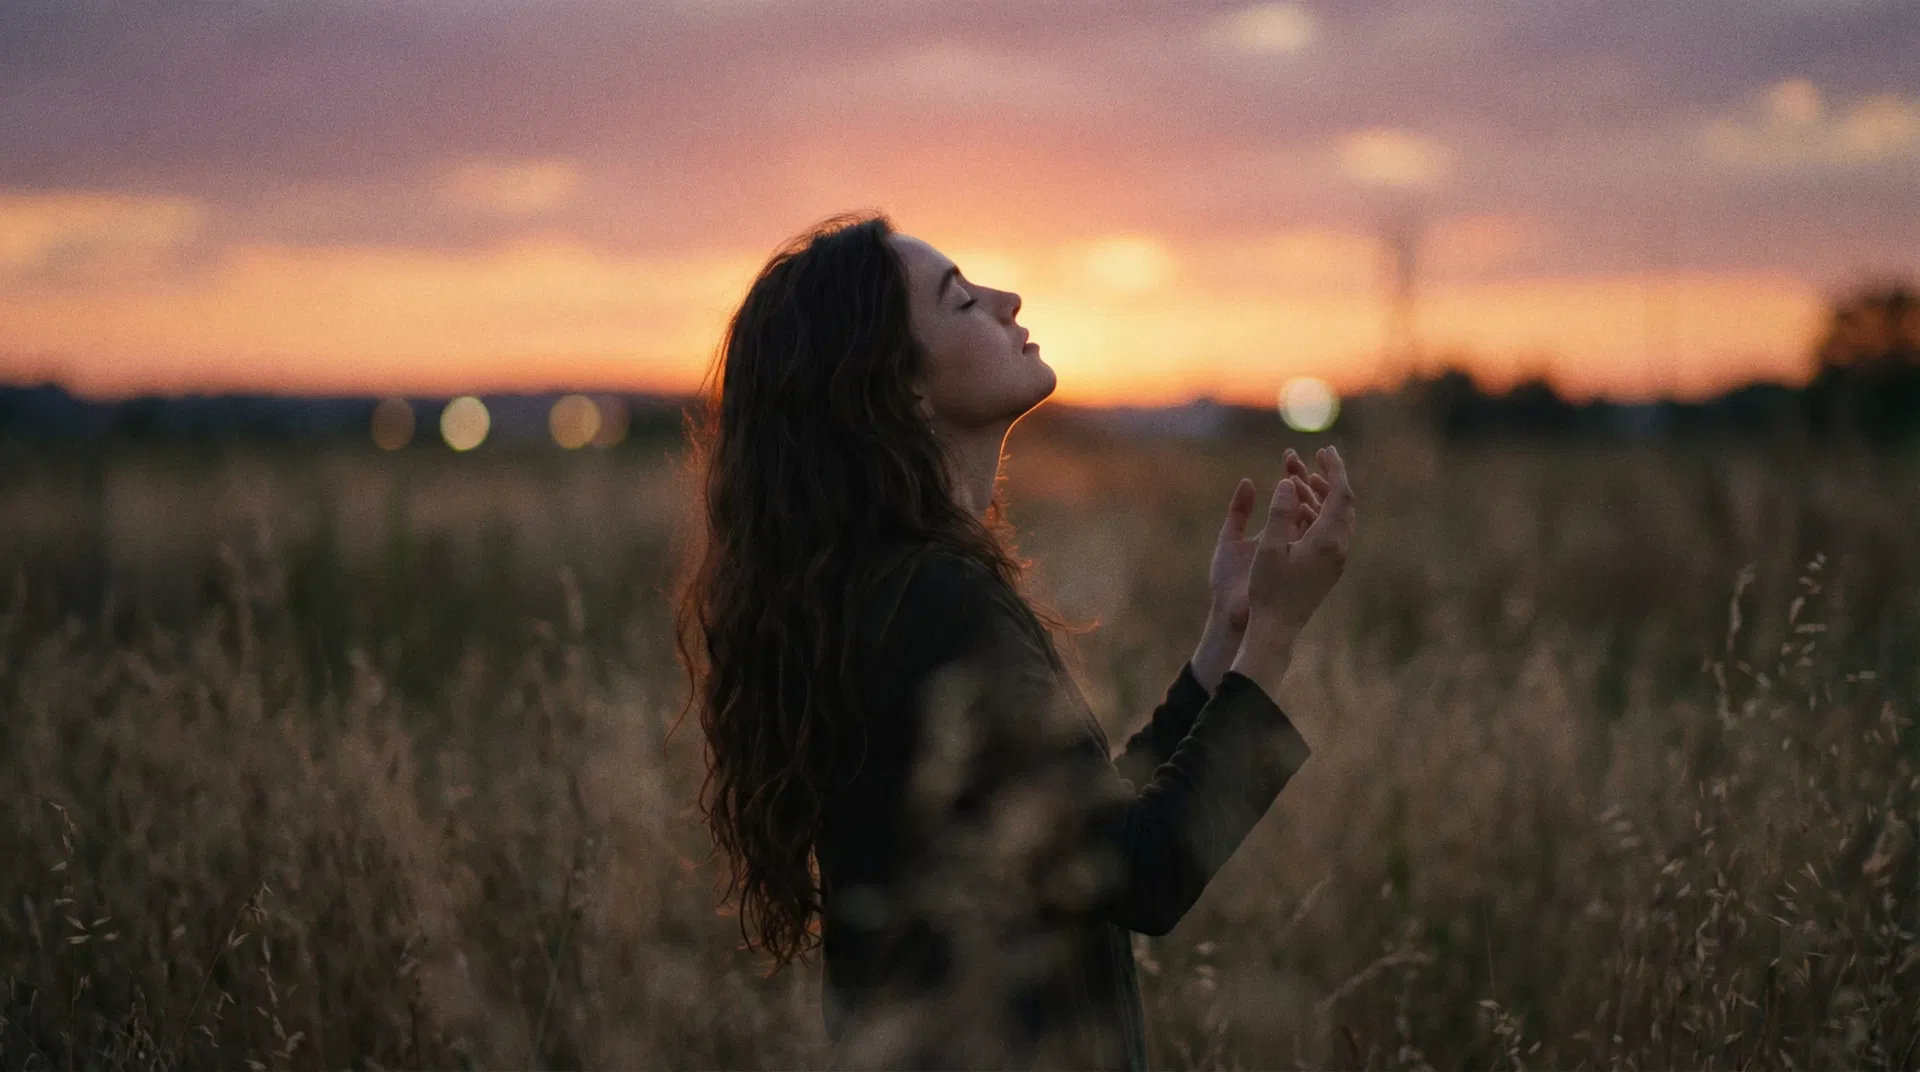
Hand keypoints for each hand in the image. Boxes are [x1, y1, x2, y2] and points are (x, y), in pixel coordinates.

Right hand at [1230, 446, 1355, 692]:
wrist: (1277, 628)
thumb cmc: (1268, 589)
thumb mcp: (1268, 548)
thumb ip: (1280, 513)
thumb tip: (1288, 482)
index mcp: (1327, 540)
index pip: (1340, 494)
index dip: (1335, 469)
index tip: (1326, 449)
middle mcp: (1338, 549)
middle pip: (1345, 503)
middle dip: (1332, 477)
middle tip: (1320, 456)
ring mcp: (1336, 560)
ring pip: (1339, 518)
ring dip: (1324, 495)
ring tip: (1305, 478)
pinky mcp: (1329, 569)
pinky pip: (1333, 531)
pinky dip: (1321, 512)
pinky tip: (1302, 509)